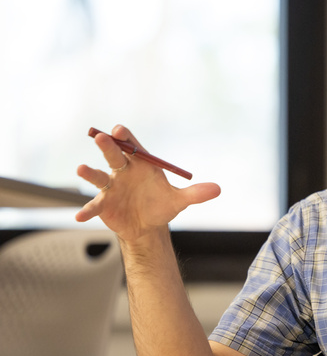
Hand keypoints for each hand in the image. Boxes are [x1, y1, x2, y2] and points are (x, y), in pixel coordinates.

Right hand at [75, 125, 219, 241]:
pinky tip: (80, 216)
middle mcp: (122, 171)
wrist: (147, 226)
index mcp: (141, 165)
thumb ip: (195, 194)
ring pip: (98, 176)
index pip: (132, 146)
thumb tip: (217, 189)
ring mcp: (110, 187)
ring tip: (81, 169)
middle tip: (101, 136)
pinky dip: (86, 210)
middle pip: (113, 155)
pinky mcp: (103, 204)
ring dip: (89, 173)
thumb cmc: (161, 206)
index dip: (126, 137)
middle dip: (107, 146)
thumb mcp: (179, 201)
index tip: (120, 129)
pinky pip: (93, 205)